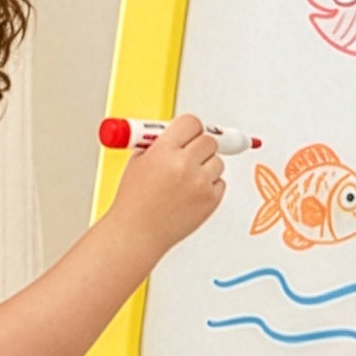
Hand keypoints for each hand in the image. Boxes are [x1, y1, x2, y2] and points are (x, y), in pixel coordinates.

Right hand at [108, 112, 224, 253]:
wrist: (137, 233)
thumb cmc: (134, 201)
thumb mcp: (138, 162)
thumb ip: (160, 144)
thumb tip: (180, 132)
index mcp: (164, 151)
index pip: (191, 123)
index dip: (190, 129)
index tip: (188, 133)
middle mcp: (184, 164)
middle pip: (209, 140)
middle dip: (199, 147)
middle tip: (188, 157)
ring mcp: (200, 183)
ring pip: (218, 161)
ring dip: (206, 166)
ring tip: (186, 180)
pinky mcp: (211, 200)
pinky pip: (220, 182)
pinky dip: (209, 186)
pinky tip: (190, 194)